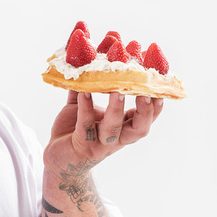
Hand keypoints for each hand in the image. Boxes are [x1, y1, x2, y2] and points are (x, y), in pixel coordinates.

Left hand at [44, 90, 163, 171]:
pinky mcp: (81, 145)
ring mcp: (99, 144)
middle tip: (147, 91)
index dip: (155, 106)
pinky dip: (86, 108)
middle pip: (139, 129)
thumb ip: (87, 85)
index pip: (145, 119)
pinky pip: (85, 125)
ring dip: (116, 109)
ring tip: (117, 90)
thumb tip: (89, 57)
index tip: (161, 86)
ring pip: (113, 129)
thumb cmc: (73, 131)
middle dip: (146, 111)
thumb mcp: (83, 106)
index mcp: (122, 128)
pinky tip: (84, 92)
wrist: (56, 159)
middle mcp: (115, 139)